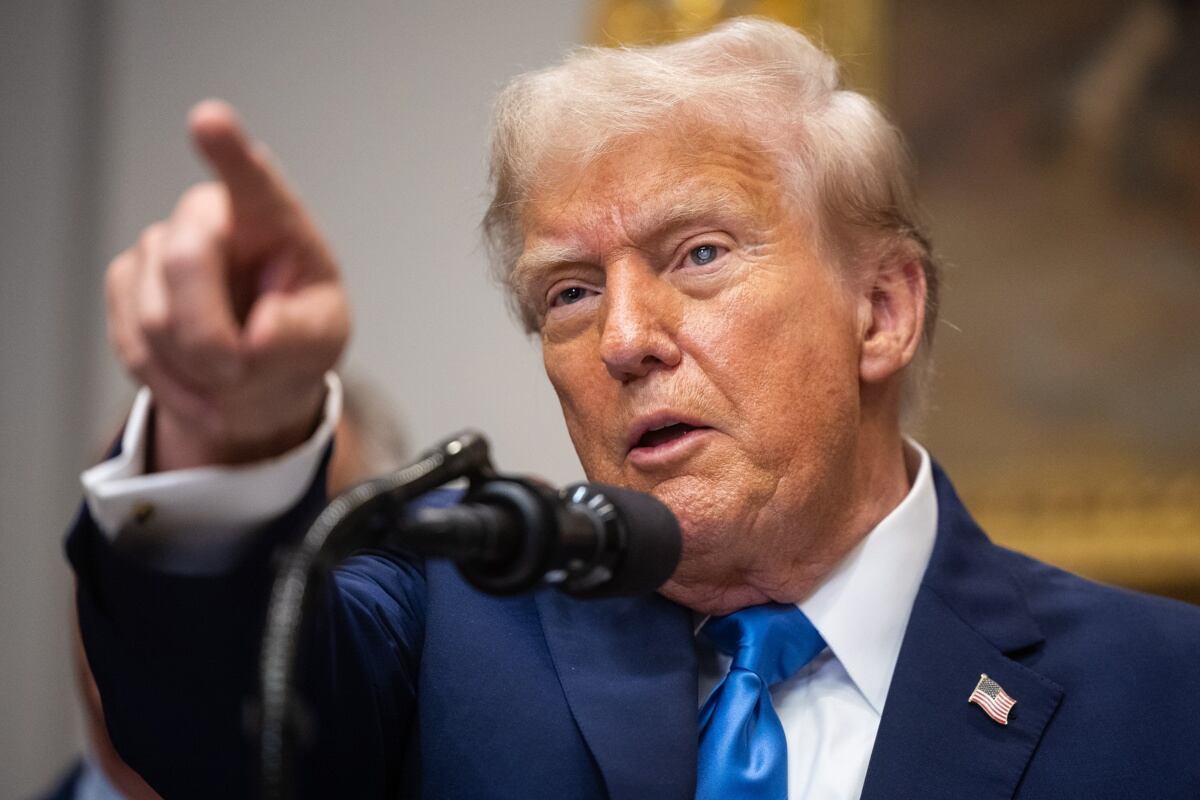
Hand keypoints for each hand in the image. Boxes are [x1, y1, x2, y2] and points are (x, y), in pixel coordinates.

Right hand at [105, 100, 349, 470]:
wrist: (255, 369)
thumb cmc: (297, 333)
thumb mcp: (323, 337)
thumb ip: (298, 334)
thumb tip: (254, 336)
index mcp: (269, 216)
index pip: (250, 178)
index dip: (227, 150)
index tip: (210, 120)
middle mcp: (207, 217)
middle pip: (187, 264)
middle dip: (210, 335)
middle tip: (239, 370)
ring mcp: (158, 248)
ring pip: (156, 318)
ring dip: (197, 369)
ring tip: (231, 379)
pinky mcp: (125, 285)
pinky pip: (136, 347)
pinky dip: (173, 385)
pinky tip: (202, 389)